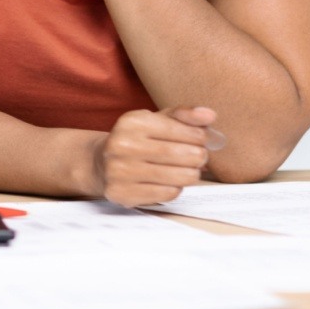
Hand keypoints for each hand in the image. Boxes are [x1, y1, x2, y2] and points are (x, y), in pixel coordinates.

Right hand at [88, 106, 217, 206]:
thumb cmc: (136, 140)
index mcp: (132, 122)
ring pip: (179, 177)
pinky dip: (175, 188)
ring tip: (188, 170)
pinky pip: (167, 193)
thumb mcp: (156, 120)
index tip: (203, 140)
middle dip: (199, 157)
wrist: (100, 163)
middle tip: (199, 157)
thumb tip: (210, 115)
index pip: (182, 130)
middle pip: (184, 155)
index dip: (201, 136)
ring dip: (191, 174)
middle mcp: (122, 145)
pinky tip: (169, 181)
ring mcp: (119, 171)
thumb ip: (184, 115)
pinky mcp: (122, 193)